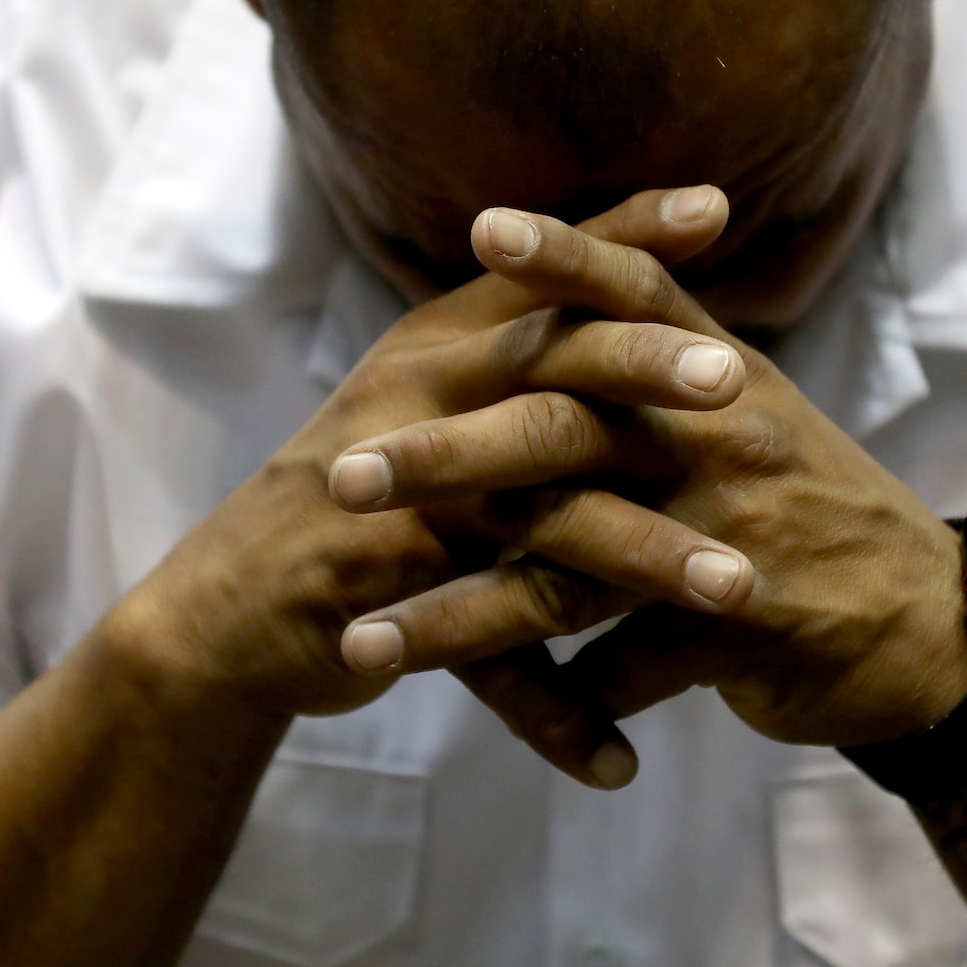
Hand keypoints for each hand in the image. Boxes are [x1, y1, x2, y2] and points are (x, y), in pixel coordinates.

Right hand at [92, 190, 752, 787]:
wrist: (225, 615)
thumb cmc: (355, 499)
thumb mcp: (425, 405)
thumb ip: (510, 351)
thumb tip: (614, 282)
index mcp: (436, 350)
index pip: (537, 273)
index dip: (619, 233)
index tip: (713, 205)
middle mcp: (417, 405)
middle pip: (542, 367)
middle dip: (643, 368)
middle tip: (738, 378)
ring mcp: (400, 503)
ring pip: (543, 520)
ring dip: (648, 558)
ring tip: (741, 589)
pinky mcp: (385, 599)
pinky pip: (489, 659)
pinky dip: (558, 716)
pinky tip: (621, 761)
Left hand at [326, 202, 966, 777]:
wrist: (934, 633)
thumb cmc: (815, 516)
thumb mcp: (753, 420)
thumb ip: (662, 367)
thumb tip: (562, 303)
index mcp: (720, 380)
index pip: (639, 296)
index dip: (567, 257)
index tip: (483, 227)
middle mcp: (724, 439)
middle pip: (566, 429)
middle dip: (446, 454)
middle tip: (343, 476)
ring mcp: (733, 533)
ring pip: (568, 568)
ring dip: (456, 612)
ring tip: (360, 642)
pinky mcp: (744, 631)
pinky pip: (620, 664)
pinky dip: (548, 699)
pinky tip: (495, 721)